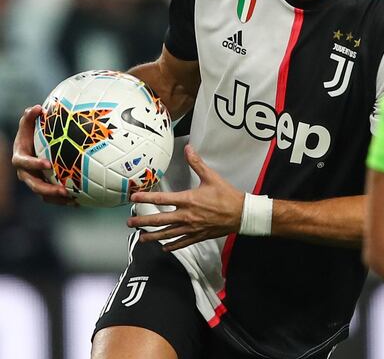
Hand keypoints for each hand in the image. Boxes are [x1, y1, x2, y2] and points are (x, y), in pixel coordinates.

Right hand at [11, 105, 74, 205]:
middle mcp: (25, 173)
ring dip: (56, 198)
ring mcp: (34, 181)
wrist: (32, 147)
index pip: (24, 163)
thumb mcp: (28, 125)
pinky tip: (78, 202)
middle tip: (63, 190)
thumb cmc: (31, 134)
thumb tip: (37, 107)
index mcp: (20, 158)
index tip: (47, 164)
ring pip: (43, 194)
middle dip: (47, 188)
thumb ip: (29, 117)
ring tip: (72, 198)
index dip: (34, 164)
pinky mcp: (43, 187)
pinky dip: (63, 201)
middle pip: (33, 184)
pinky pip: (51, 197)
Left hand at [127, 144, 244, 250]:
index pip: (162, 199)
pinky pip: (181, 242)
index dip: (146, 197)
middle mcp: (186, 215)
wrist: (241, 213)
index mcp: (188, 200)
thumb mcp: (211, 177)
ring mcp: (191, 228)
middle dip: (143, 221)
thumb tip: (188, 149)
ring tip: (141, 238)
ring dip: (152, 236)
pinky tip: (164, 248)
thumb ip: (197, 163)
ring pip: (167, 234)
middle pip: (159, 220)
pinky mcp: (198, 236)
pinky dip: (171, 246)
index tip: (134, 198)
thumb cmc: (227, 195)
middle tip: (130, 223)